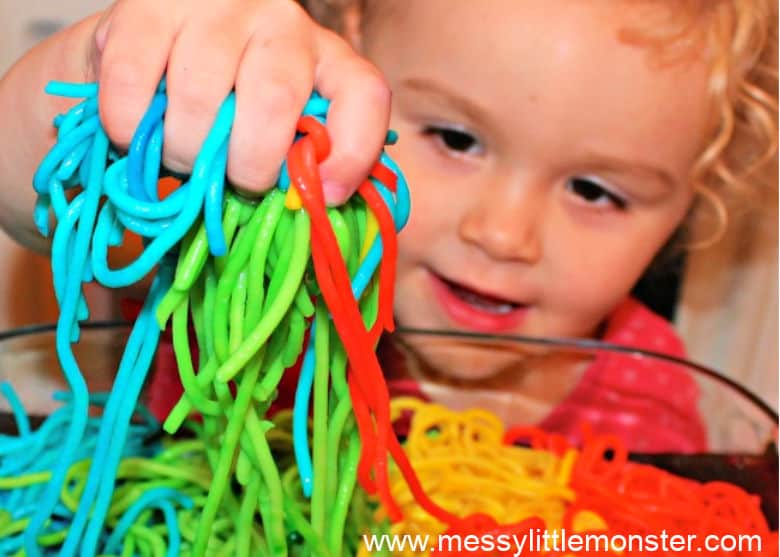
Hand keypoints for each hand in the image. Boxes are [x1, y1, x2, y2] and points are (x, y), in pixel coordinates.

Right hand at [91, 0, 390, 203]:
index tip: (325, 197)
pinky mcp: (147, 7)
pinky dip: (128, 127)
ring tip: (179, 157)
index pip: (364, 94)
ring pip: (202, 95)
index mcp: (325, 58)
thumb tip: (312, 207)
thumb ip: (298, 165)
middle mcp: (280, 22)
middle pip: (276, 98)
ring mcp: (215, 7)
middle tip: (232, 184)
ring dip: (184, 150)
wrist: (147, 57)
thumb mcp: (274, 137)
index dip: (352, 154)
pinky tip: (132, 134)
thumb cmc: (223, 113)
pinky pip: (134, 81)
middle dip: (249, 164)